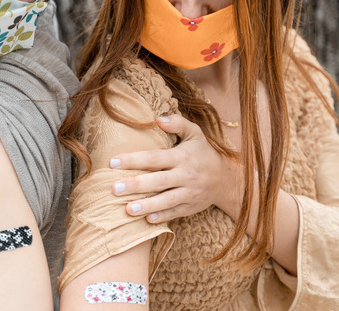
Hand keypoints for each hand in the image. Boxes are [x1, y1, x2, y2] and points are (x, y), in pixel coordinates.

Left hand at [108, 114, 242, 222]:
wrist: (225, 178)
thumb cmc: (203, 153)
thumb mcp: (195, 133)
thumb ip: (177, 123)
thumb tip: (157, 119)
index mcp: (181, 157)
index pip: (154, 158)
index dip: (133, 160)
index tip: (112, 162)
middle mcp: (185, 175)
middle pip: (158, 181)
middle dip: (135, 185)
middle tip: (114, 188)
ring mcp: (189, 193)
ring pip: (166, 200)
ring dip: (147, 205)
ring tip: (128, 209)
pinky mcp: (190, 207)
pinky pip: (175, 213)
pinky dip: (162, 217)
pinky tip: (147, 220)